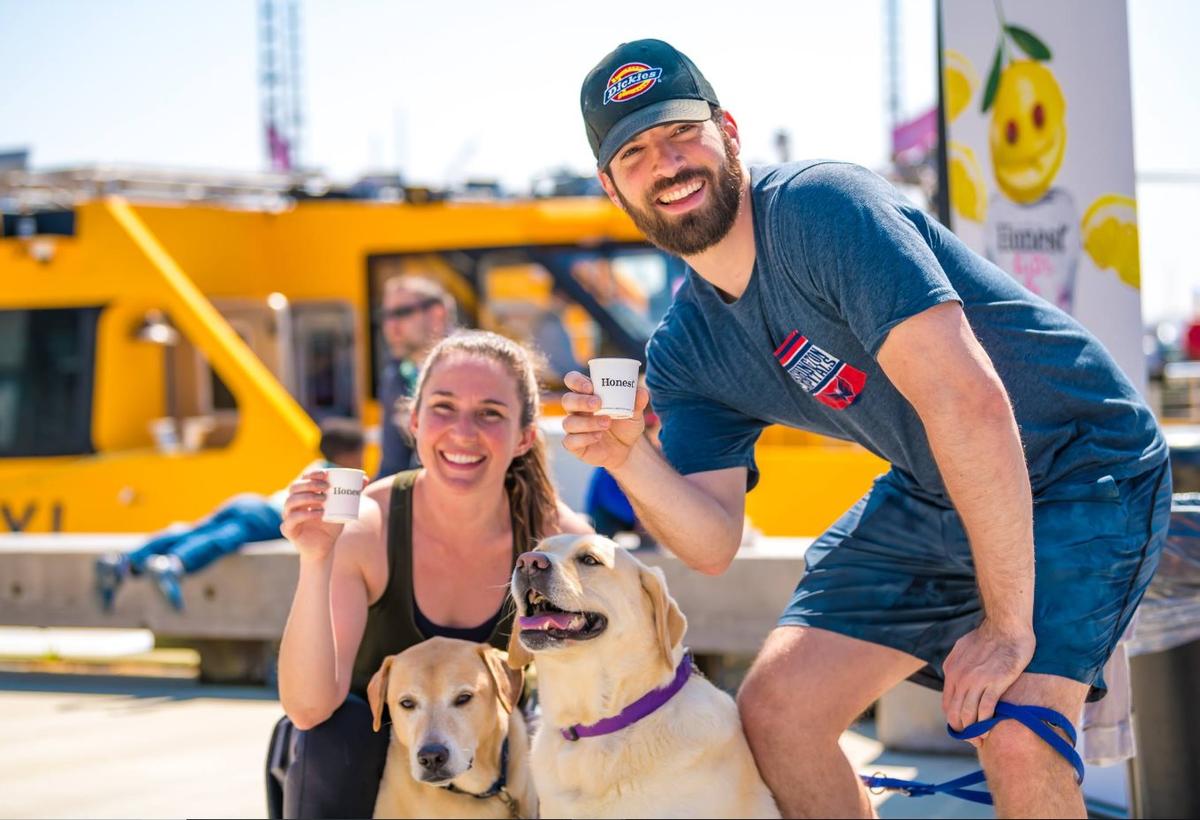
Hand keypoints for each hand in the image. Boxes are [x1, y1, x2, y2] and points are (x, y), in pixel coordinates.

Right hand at [280, 470, 364, 560]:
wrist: (325, 547)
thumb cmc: (331, 525)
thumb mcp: (343, 507)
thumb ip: (352, 493)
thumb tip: (365, 479)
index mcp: (303, 495)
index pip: (303, 479)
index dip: (312, 474)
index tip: (325, 474)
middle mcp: (293, 504)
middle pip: (294, 487)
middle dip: (310, 484)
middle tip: (327, 487)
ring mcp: (288, 516)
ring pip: (290, 502)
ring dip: (307, 497)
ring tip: (324, 499)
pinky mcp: (288, 530)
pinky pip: (291, 520)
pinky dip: (305, 514)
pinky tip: (319, 513)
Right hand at [560, 371, 650, 469]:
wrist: (626, 450)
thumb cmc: (625, 425)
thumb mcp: (634, 414)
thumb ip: (637, 403)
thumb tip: (642, 392)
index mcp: (587, 395)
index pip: (572, 380)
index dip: (576, 381)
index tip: (591, 386)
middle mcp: (577, 410)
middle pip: (567, 400)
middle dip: (581, 401)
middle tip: (598, 404)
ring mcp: (573, 428)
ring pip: (569, 422)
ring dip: (587, 422)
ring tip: (606, 423)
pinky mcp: (574, 445)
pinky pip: (570, 441)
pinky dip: (584, 438)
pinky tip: (598, 436)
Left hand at [942, 618, 1035, 735]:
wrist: (1006, 626)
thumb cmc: (990, 636)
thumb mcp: (964, 649)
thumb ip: (959, 666)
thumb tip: (957, 679)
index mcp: (951, 670)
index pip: (947, 704)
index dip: (954, 721)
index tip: (964, 730)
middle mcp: (959, 677)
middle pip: (955, 713)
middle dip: (963, 731)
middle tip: (974, 740)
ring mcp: (976, 680)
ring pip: (969, 715)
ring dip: (975, 731)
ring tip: (982, 738)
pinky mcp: (994, 682)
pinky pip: (986, 709)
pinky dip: (987, 723)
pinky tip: (991, 728)